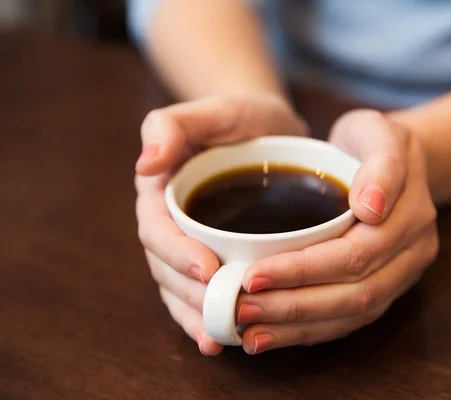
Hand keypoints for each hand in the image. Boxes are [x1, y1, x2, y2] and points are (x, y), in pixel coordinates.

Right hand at [134, 94, 307, 354]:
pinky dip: (208, 315)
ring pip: (181, 288)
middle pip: (167, 269)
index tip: (208, 270)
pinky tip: (223, 338)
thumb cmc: (239, 117)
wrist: (267, 129)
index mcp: (161, 192)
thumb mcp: (213, 111)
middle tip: (225, 310)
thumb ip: (172, 127)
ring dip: (197, 315)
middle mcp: (171, 223)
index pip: (158, 231)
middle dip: (191, 294)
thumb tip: (146, 163)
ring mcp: (190, 243)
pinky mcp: (213, 257)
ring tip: (220, 337)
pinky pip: (202, 292)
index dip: (178, 254)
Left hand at [236, 110, 438, 353]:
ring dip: (297, 328)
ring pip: (351, 316)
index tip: (253, 275)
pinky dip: (308, 332)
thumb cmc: (372, 140)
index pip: (354, 255)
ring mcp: (400, 277)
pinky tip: (271, 334)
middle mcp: (411, 255)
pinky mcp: (383, 289)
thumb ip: (381, 164)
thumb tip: (370, 207)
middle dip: (293, 306)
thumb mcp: (377, 131)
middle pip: (354, 294)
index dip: (303, 270)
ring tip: (249, 333)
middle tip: (241, 308)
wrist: (391, 159)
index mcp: (411, 217)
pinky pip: (349, 321)